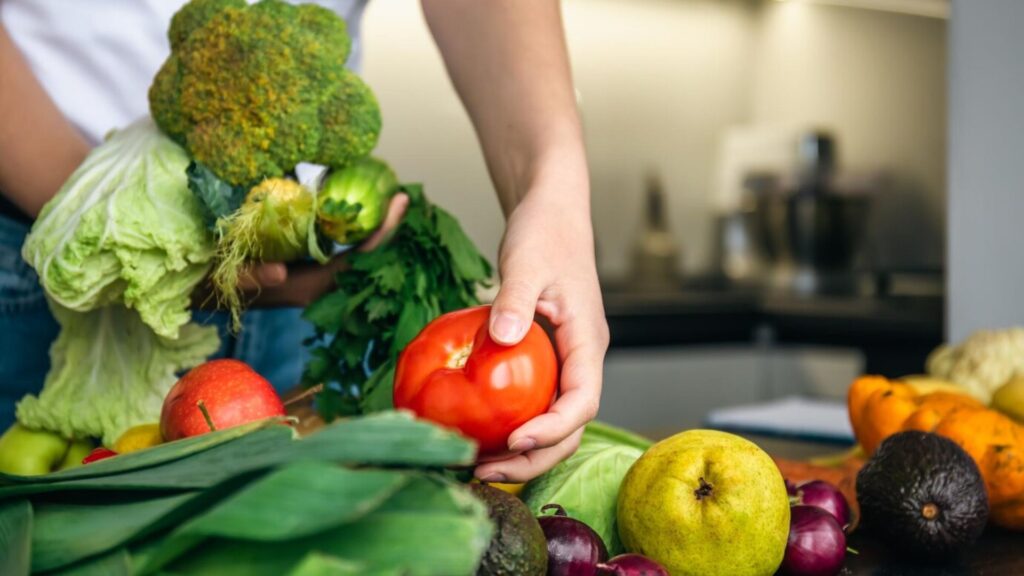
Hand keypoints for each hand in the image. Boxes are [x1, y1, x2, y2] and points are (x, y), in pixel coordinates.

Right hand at [195, 192, 408, 308]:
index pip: (358, 261)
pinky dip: (355, 229)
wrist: (203, 294)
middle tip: (402, 194)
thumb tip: (280, 273)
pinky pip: (342, 248)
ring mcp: (317, 276)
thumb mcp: (228, 278)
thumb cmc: (216, 283)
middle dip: (386, 227)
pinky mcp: (309, 267)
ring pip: (356, 253)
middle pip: (366, 257)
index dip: (381, 234)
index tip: (398, 204)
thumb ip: (252, 277)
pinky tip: (360, 207)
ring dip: (373, 228)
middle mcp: (320, 284)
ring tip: (388, 196)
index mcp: (309, 287)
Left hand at [473, 191, 608, 482]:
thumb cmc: (544, 231)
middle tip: (483, 469)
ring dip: (522, 449)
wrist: (551, 213)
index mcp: (587, 340)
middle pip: (570, 426)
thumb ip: (514, 299)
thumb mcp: (526, 260)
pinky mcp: (545, 359)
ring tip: (478, 463)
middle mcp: (581, 358)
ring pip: (553, 420)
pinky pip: (535, 402)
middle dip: (533, 456)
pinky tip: (478, 432)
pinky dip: (511, 423)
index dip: (553, 429)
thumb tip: (502, 338)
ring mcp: (564, 361)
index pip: (583, 400)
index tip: (514, 440)